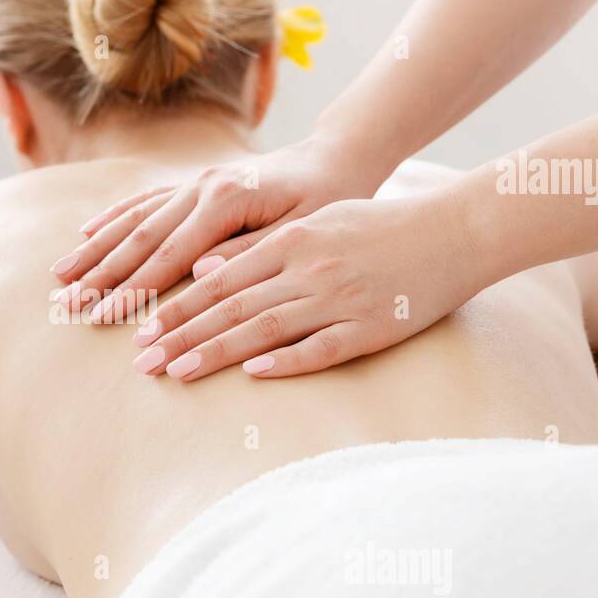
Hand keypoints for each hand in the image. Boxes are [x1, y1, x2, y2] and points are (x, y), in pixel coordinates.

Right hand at [50, 135, 389, 321]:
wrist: (333, 159)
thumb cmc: (326, 200)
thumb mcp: (301, 229)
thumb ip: (249, 252)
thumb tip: (199, 275)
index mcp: (228, 199)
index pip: (170, 254)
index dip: (135, 289)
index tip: (105, 317)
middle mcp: (202, 186)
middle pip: (140, 237)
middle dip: (101, 275)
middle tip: (67, 307)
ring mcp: (194, 182)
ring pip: (134, 219)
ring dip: (96, 249)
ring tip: (61, 277)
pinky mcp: (193, 184)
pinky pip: (144, 201)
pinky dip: (113, 218)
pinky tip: (86, 232)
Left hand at [127, 194, 492, 380]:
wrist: (456, 230)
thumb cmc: (379, 227)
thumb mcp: (316, 223)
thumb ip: (259, 246)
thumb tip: (204, 268)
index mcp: (293, 240)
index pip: (221, 279)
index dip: (178, 306)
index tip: (142, 331)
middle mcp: (309, 268)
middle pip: (232, 307)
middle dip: (181, 335)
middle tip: (142, 362)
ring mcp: (340, 299)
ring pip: (265, 329)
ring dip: (216, 352)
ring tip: (177, 371)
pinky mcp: (371, 327)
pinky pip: (321, 349)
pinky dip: (286, 361)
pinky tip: (252, 374)